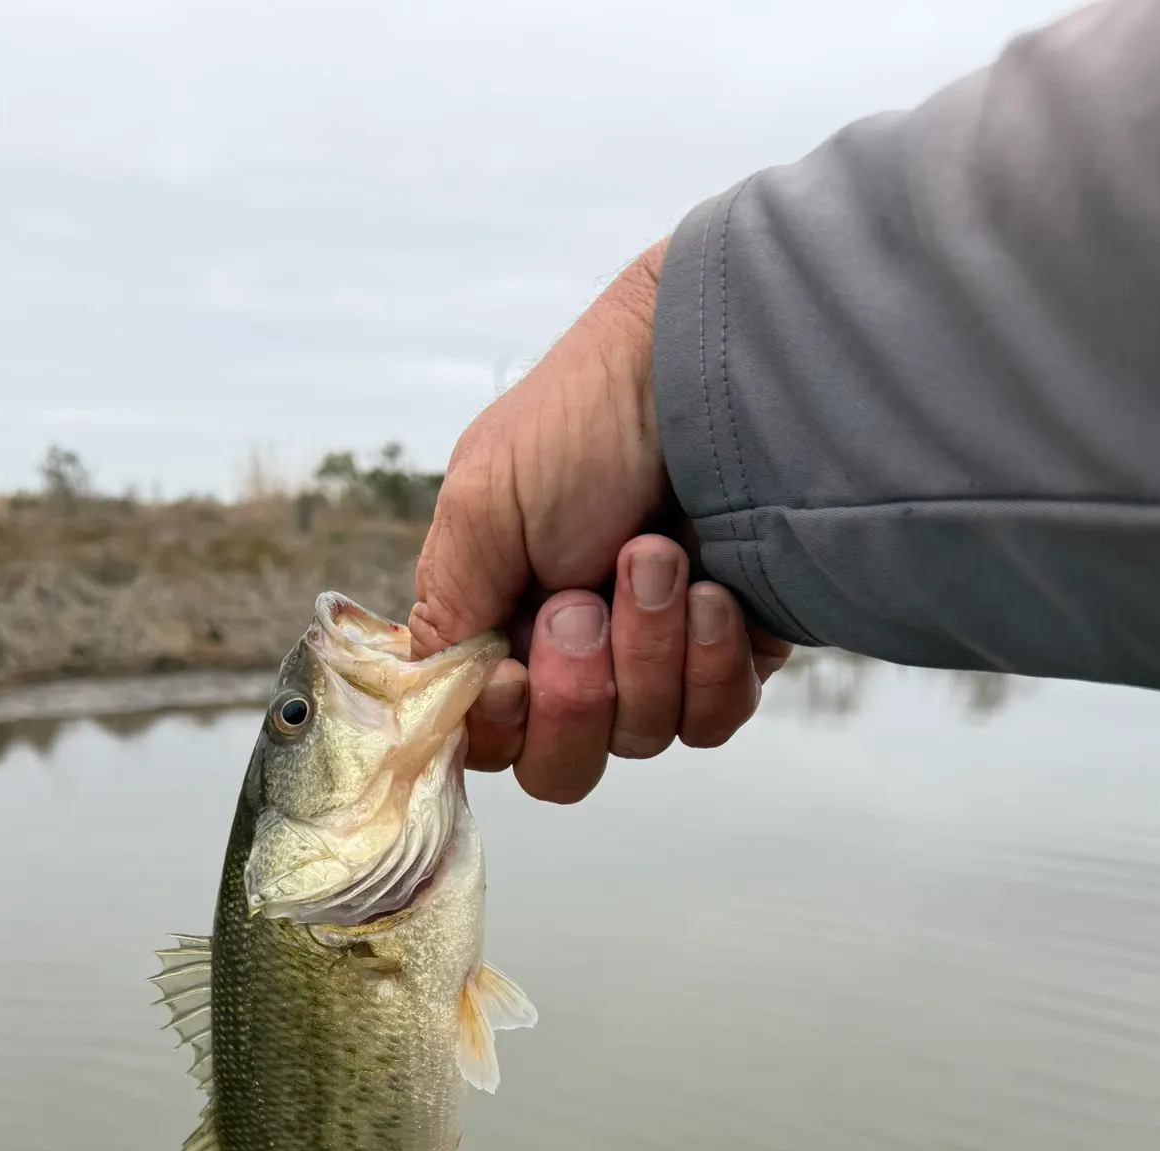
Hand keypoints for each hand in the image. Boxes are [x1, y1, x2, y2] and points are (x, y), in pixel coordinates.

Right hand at [408, 242, 790, 802]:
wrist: (708, 376)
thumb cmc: (583, 423)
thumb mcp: (483, 505)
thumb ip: (446, 612)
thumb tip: (432, 701)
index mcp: (501, 625)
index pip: (487, 738)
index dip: (501, 728)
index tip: (515, 674)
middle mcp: (575, 658)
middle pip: (563, 766)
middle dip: (576, 694)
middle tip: (584, 603)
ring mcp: (654, 663)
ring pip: (641, 738)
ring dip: (645, 649)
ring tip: (658, 556)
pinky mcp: (728, 659)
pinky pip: (714, 719)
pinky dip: (710, 663)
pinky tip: (713, 593)